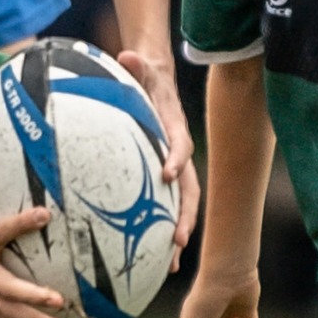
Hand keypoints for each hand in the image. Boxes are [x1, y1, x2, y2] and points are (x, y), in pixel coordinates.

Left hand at [118, 50, 200, 260]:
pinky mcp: (164, 178)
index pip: (180, 144)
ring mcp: (174, 167)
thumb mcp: (143, 68)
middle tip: (180, 240)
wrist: (157, 80)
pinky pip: (167, 207)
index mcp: (174, 128)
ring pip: (182, 205)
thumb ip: (137, 64)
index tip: (168, 174)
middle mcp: (179, 152)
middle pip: (189, 188)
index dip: (176, 158)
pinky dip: (165, 232)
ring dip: (180, 232)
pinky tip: (158, 259)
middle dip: (186, 214)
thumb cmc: (147, 76)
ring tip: (172, 263)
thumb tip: (128, 54)